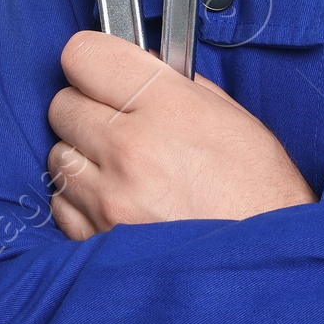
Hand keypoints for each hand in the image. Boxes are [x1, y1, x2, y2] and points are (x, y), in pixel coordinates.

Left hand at [46, 30, 316, 239]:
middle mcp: (129, 149)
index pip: (84, 56)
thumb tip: (132, 71)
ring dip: (83, 158)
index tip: (102, 72)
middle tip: (120, 124)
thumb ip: (173, 87)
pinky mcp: (93, 240)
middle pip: (62, 105)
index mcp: (167, 107)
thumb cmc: (258, 191)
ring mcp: (108, 198)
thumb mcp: (230, 117)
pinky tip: (119, 203)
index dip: (93, 62)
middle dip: (87, 109)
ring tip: (125, 171)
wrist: (265, 267)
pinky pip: (62, 204)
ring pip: (57, 156)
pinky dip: (82, 201)